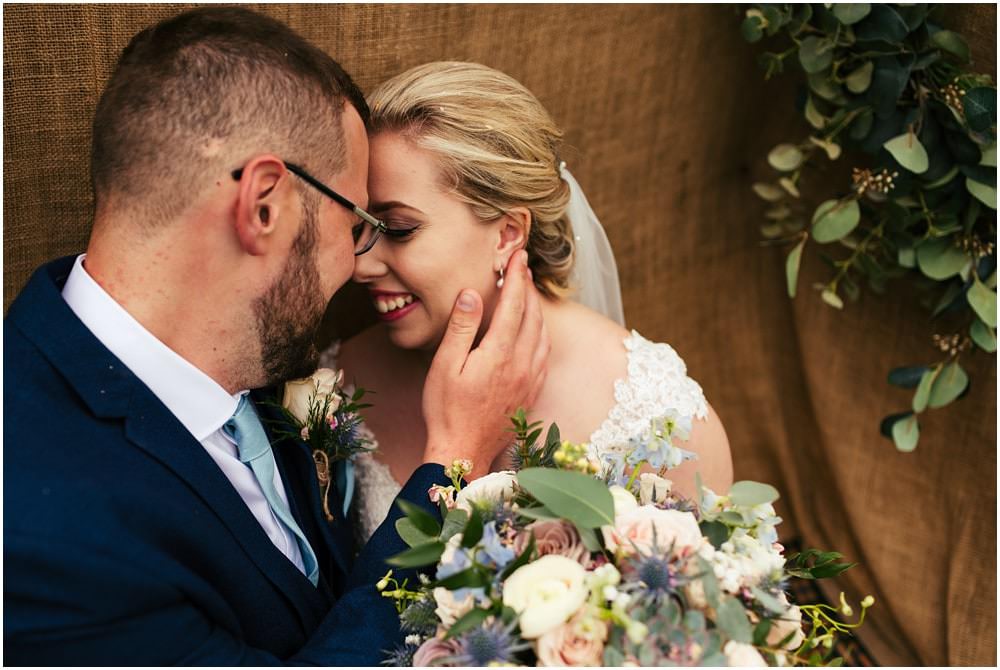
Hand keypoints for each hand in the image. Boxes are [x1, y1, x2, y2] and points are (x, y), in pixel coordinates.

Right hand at [421, 250, 548, 478]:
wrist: (464, 453)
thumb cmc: (446, 410)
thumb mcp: (445, 366)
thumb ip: (461, 328)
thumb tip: (471, 294)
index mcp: (499, 353)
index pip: (514, 304)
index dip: (517, 277)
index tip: (518, 257)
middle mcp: (521, 363)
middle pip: (533, 315)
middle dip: (529, 288)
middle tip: (523, 267)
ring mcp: (530, 379)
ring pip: (542, 334)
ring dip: (537, 309)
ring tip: (529, 293)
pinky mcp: (531, 392)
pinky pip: (544, 354)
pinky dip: (541, 333)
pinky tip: (534, 331)